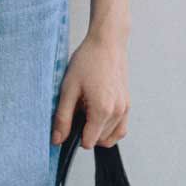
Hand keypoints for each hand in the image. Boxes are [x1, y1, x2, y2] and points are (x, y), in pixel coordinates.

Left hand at [51, 31, 129, 146]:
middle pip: (99, 141)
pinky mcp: (128, 104)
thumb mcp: (68, 89)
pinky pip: (121, 128)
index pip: (88, 143)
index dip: (75, 136)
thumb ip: (62, 118)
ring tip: (87, 110)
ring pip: (111, 137)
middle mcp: (118, 112)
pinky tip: (97, 114)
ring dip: (98, 131)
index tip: (69, 121)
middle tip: (77, 110)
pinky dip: (109, 128)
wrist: (107, 43)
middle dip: (86, 132)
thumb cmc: (88, 61)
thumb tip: (57, 140)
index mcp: (102, 110)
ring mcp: (125, 109)